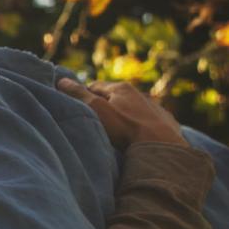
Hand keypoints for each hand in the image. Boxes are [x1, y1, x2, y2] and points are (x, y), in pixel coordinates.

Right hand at [57, 78, 186, 148]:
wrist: (161, 147)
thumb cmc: (124, 128)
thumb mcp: (96, 109)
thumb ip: (78, 94)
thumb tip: (61, 80)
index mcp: (122, 88)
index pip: (95, 86)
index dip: (84, 95)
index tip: (78, 108)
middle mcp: (140, 94)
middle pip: (116, 97)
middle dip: (105, 106)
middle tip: (95, 121)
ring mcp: (156, 108)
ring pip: (134, 109)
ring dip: (125, 116)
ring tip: (117, 132)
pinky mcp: (167, 123)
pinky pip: (150, 121)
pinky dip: (142, 126)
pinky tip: (138, 137)